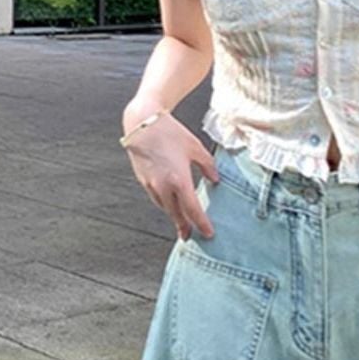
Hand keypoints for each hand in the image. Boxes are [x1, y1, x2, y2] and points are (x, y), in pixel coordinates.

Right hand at [121, 111, 219, 239]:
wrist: (142, 123)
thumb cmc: (170, 132)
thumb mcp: (195, 148)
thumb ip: (208, 166)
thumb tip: (215, 179)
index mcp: (179, 180)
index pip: (193, 210)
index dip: (202, 224)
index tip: (208, 233)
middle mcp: (163, 187)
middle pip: (176, 214)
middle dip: (184, 226)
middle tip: (190, 236)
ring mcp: (151, 185)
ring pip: (164, 207)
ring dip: (173, 216)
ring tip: (181, 222)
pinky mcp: (143, 180)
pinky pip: (156, 198)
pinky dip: (164, 204)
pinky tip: (169, 203)